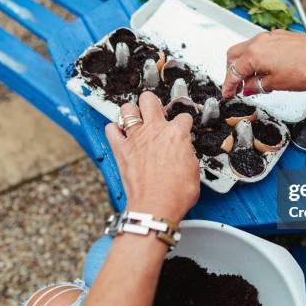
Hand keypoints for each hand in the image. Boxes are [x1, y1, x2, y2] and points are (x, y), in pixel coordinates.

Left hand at [105, 92, 199, 220]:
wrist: (156, 206)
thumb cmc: (176, 193)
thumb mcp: (194, 170)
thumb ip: (187, 153)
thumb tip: (184, 152)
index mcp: (176, 134)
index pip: (183, 117)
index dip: (184, 123)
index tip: (182, 127)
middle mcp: (155, 131)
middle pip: (149, 100)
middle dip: (153, 102)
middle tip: (155, 111)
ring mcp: (136, 138)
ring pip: (127, 109)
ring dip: (131, 112)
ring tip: (135, 119)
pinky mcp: (121, 150)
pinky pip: (111, 130)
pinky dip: (114, 129)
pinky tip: (119, 133)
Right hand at [222, 29, 305, 98]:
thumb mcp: (277, 84)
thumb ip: (258, 85)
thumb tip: (249, 87)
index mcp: (254, 54)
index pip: (233, 71)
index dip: (228, 85)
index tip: (227, 93)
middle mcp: (259, 41)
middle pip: (234, 55)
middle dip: (231, 71)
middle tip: (235, 86)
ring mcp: (271, 37)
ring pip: (248, 49)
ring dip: (245, 64)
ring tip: (251, 81)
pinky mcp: (281, 37)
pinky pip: (261, 46)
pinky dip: (257, 58)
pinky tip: (265, 70)